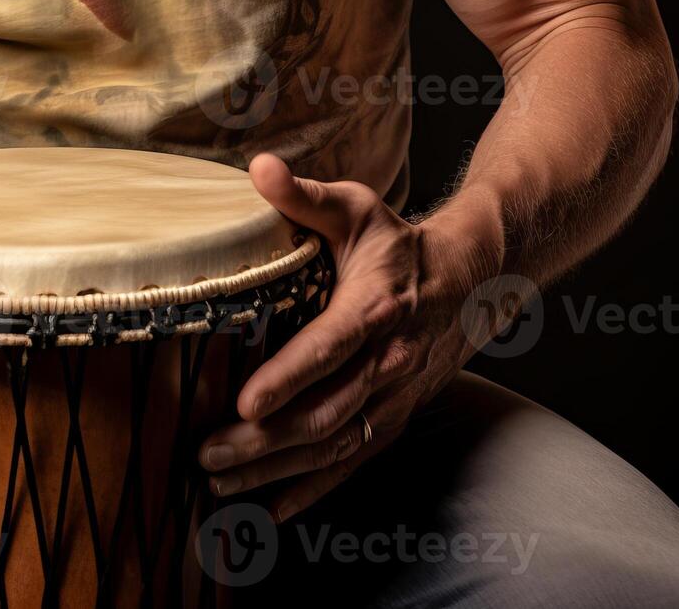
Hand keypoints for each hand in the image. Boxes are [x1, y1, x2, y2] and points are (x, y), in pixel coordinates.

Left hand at [198, 154, 501, 521]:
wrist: (472, 279)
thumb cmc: (397, 243)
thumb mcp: (356, 209)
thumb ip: (304, 195)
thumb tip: (258, 166)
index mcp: (374, 308)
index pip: (328, 348)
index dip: (288, 377)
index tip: (244, 402)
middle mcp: (388, 362)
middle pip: (323, 412)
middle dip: (263, 441)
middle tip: (206, 454)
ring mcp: (393, 396)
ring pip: (333, 446)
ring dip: (276, 472)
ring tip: (219, 485)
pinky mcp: (394, 417)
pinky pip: (352, 461)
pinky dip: (313, 490)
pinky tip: (272, 512)